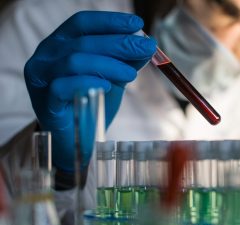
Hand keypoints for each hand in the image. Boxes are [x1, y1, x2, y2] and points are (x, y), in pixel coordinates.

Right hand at [24, 11, 155, 172]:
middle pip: (83, 41)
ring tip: (131, 75)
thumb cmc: (91, 101)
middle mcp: (46, 56)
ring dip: (109, 65)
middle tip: (145, 48)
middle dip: (119, 43)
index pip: (83, 23)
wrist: (76, 136)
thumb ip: (126, 60)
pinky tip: (107, 86)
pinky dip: (88, 82)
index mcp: (60, 44)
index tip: (137, 24)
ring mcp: (41, 78)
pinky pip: (64, 86)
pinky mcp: (45, 101)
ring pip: (74, 61)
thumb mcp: (113, 76)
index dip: (110, 21)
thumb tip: (148, 44)